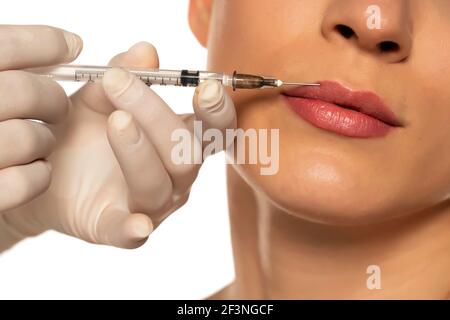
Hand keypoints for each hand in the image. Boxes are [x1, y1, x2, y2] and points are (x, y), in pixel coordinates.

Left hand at [1, 42, 235, 249]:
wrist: (47, 170)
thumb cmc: (84, 131)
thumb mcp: (97, 97)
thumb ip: (122, 76)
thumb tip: (146, 50)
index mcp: (179, 141)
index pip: (215, 131)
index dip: (219, 113)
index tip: (207, 86)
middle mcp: (175, 175)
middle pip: (187, 153)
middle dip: (158, 116)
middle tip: (121, 83)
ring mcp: (151, 204)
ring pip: (161, 183)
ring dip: (140, 150)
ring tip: (115, 120)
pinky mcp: (118, 228)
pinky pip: (133, 234)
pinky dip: (135, 228)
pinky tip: (137, 223)